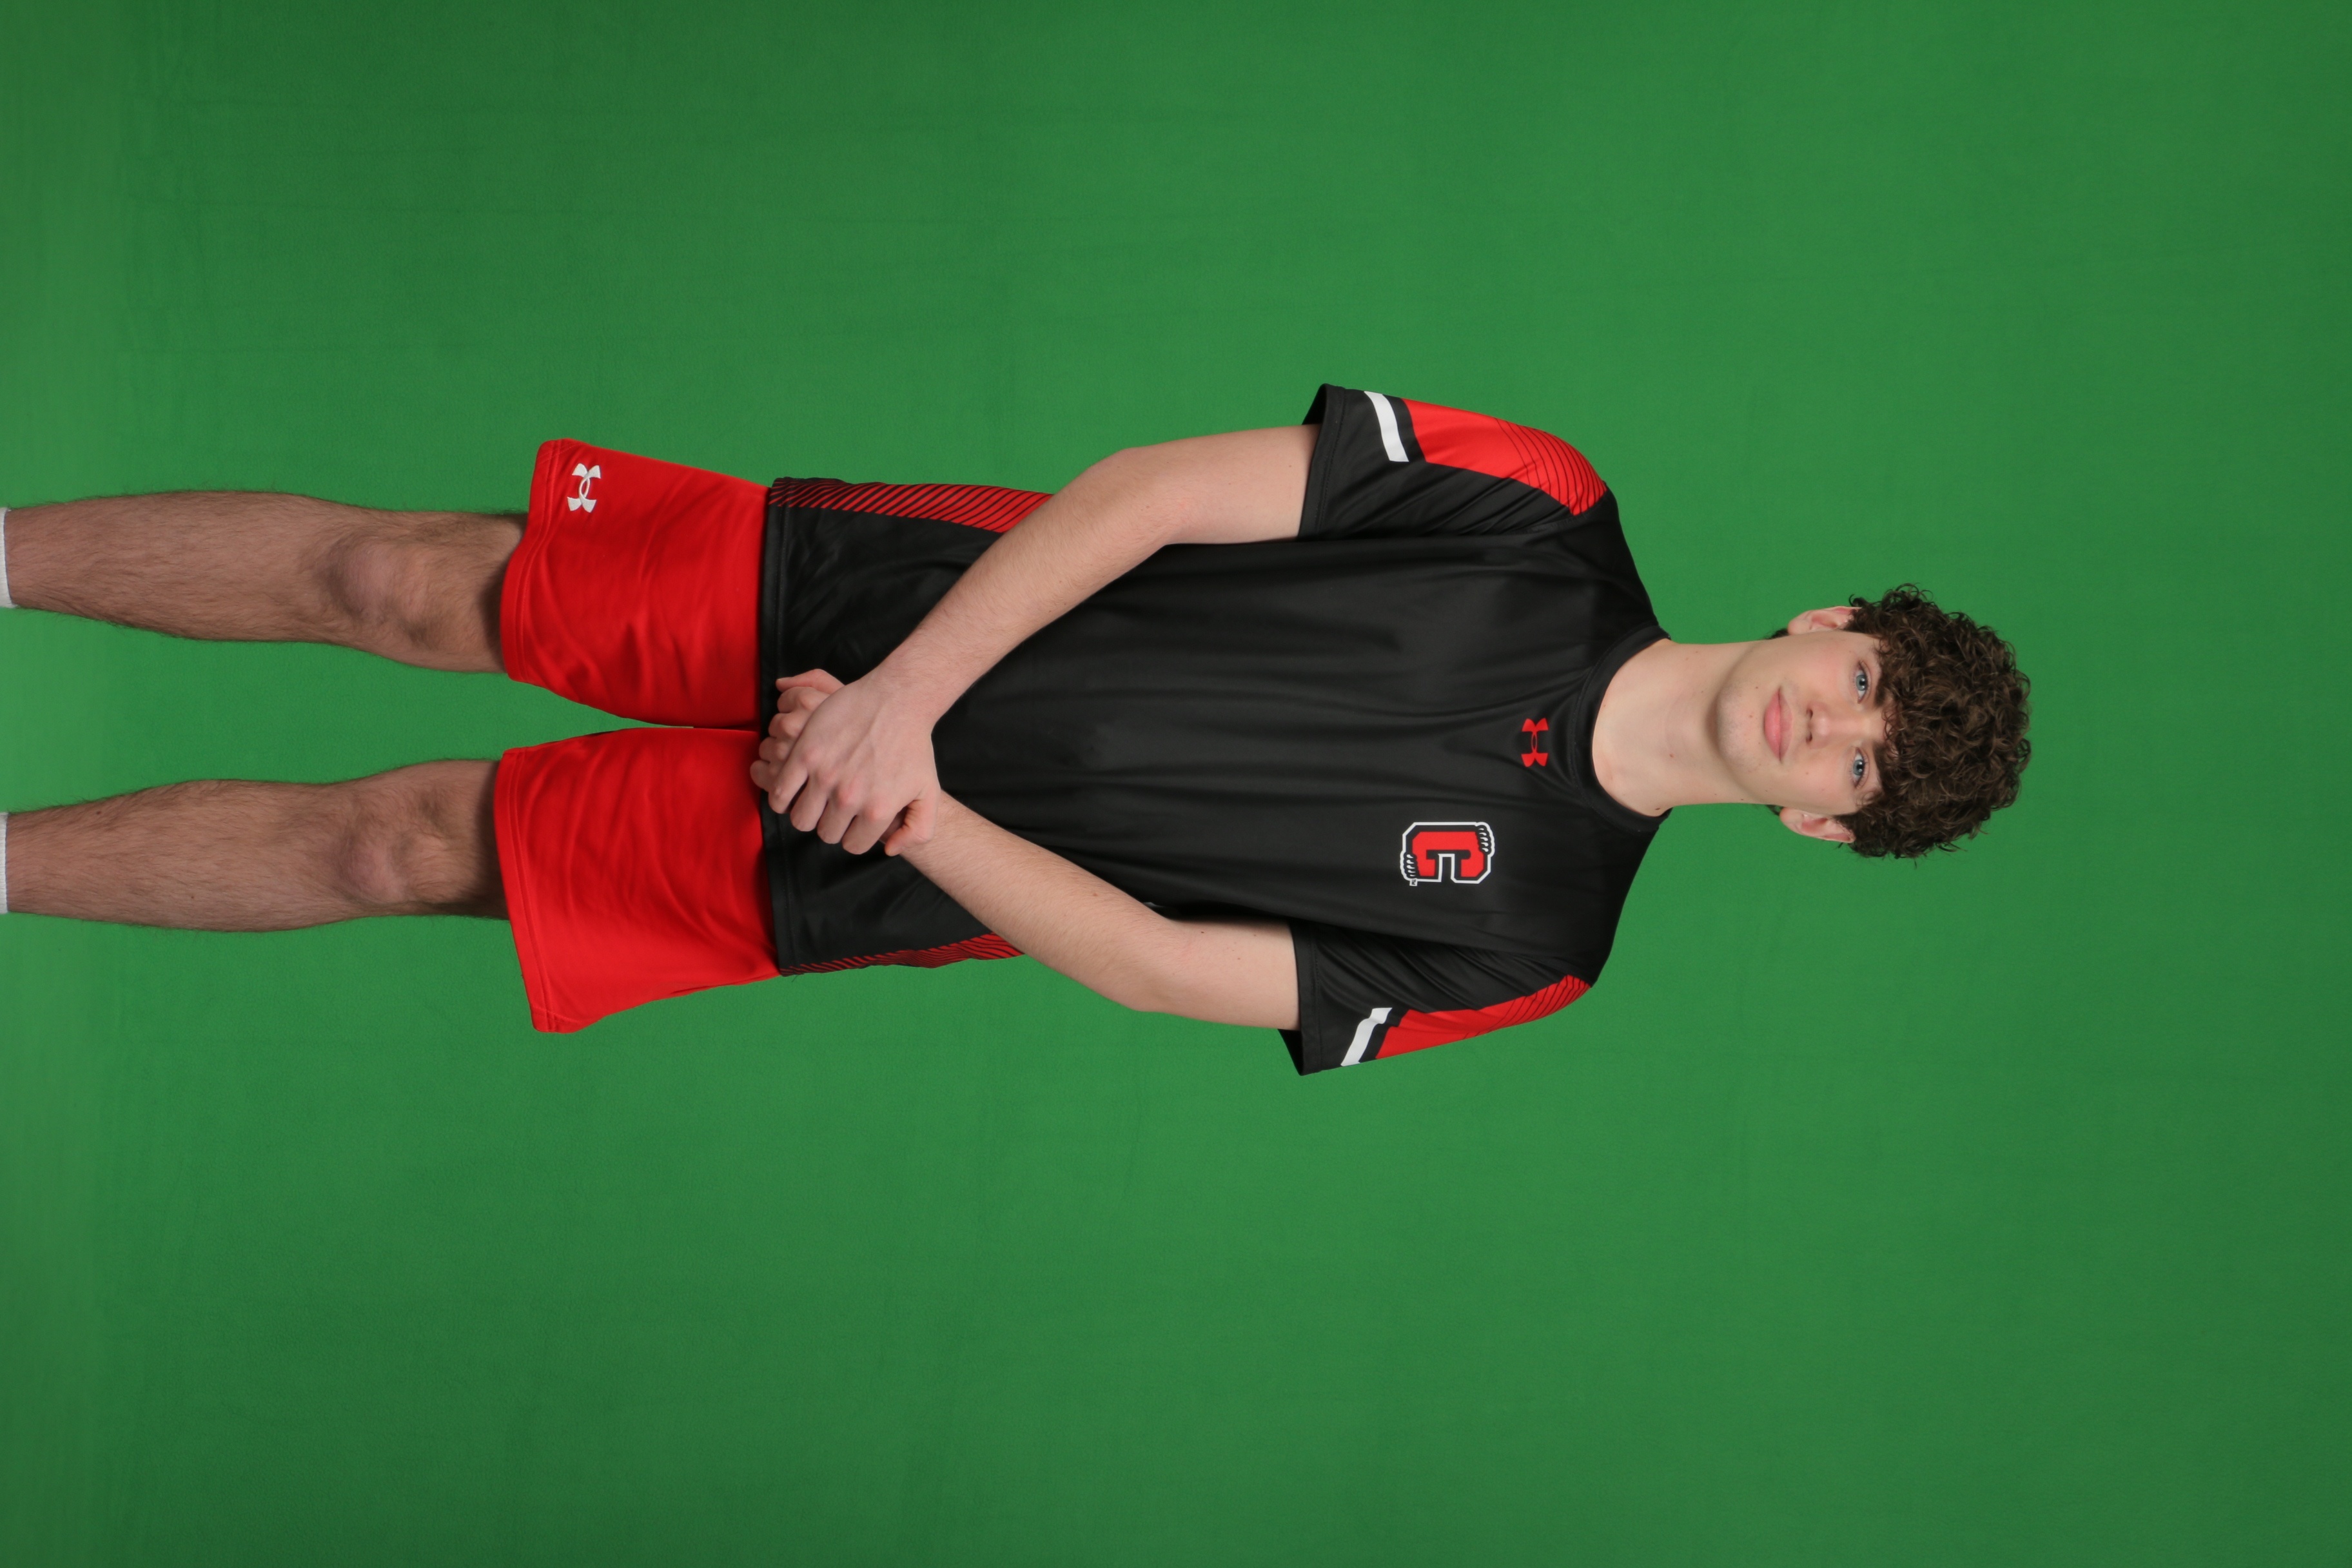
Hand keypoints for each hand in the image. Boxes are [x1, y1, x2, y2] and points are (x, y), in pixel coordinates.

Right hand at [752, 668, 939, 855]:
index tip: (854, 821)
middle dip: (831, 824)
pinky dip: (781, 798)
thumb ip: (917, 830)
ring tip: (815, 801)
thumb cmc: (913, 745)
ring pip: (801, 819)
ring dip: (807, 813)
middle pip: (825, 834)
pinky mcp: (805, 754)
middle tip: (836, 808)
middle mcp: (850, 797)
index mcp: (877, 810)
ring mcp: (825, 775)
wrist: (896, 700)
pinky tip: (792, 792)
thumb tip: (888, 849)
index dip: (854, 834)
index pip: (852, 845)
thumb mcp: (929, 792)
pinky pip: (780, 793)